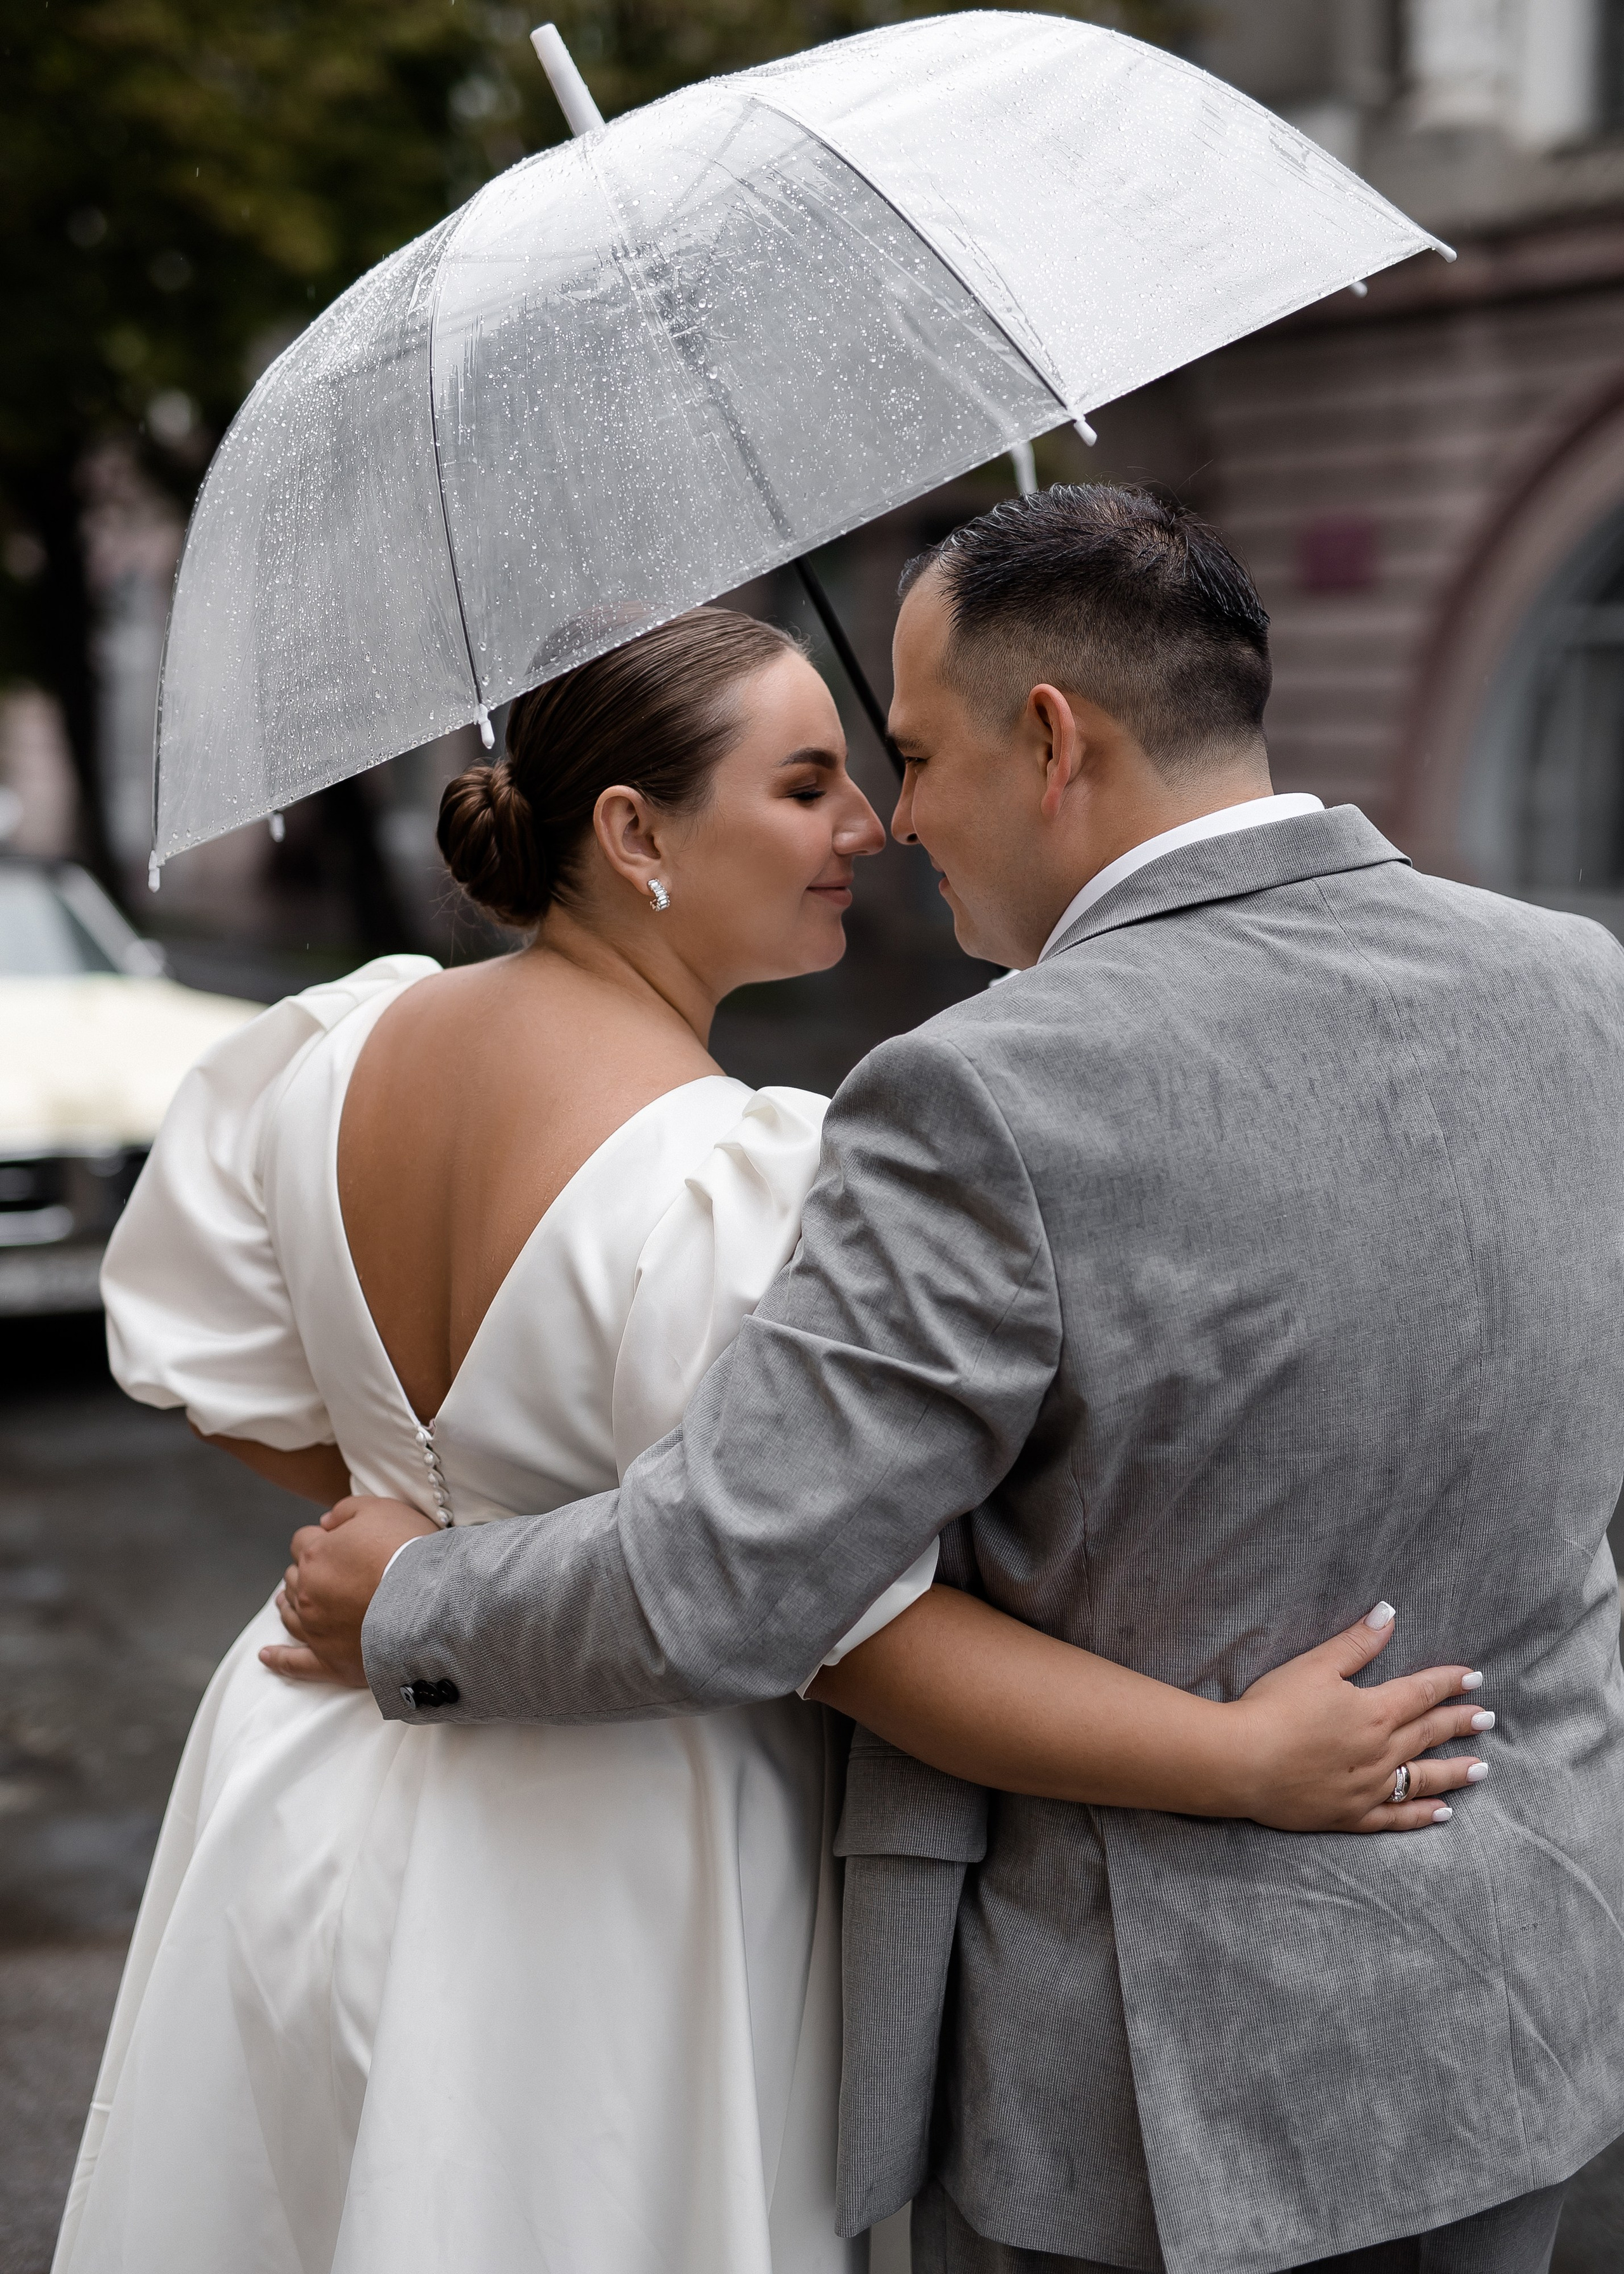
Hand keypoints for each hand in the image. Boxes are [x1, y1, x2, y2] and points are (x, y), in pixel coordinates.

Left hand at [260, 1496, 436, 1686]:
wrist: (433, 1602)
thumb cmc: (409, 1551)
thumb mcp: (380, 1509)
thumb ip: (346, 1510)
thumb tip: (325, 1522)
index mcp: (315, 1555)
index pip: (302, 1541)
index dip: (319, 1538)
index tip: (339, 1541)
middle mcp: (308, 1593)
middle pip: (295, 1577)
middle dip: (307, 1571)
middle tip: (332, 1570)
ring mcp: (316, 1630)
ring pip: (291, 1614)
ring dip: (291, 1603)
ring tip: (293, 1601)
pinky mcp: (331, 1661)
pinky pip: (295, 1663)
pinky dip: (278, 1659)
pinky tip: (265, 1656)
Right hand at [1228, 1605, 1492, 1832]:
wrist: (1241, 1761)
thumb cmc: (1274, 1708)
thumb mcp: (1315, 1665)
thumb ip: (1356, 1643)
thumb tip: (1388, 1614)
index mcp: (1374, 1711)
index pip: (1421, 1692)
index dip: (1449, 1682)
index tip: (1475, 1678)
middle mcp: (1381, 1751)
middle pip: (1429, 1734)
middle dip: (1460, 1723)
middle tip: (1487, 1719)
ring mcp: (1369, 1787)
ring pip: (1423, 1778)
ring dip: (1455, 1772)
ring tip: (1482, 1769)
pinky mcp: (1351, 1814)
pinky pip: (1397, 1817)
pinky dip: (1423, 1815)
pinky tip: (1443, 1813)